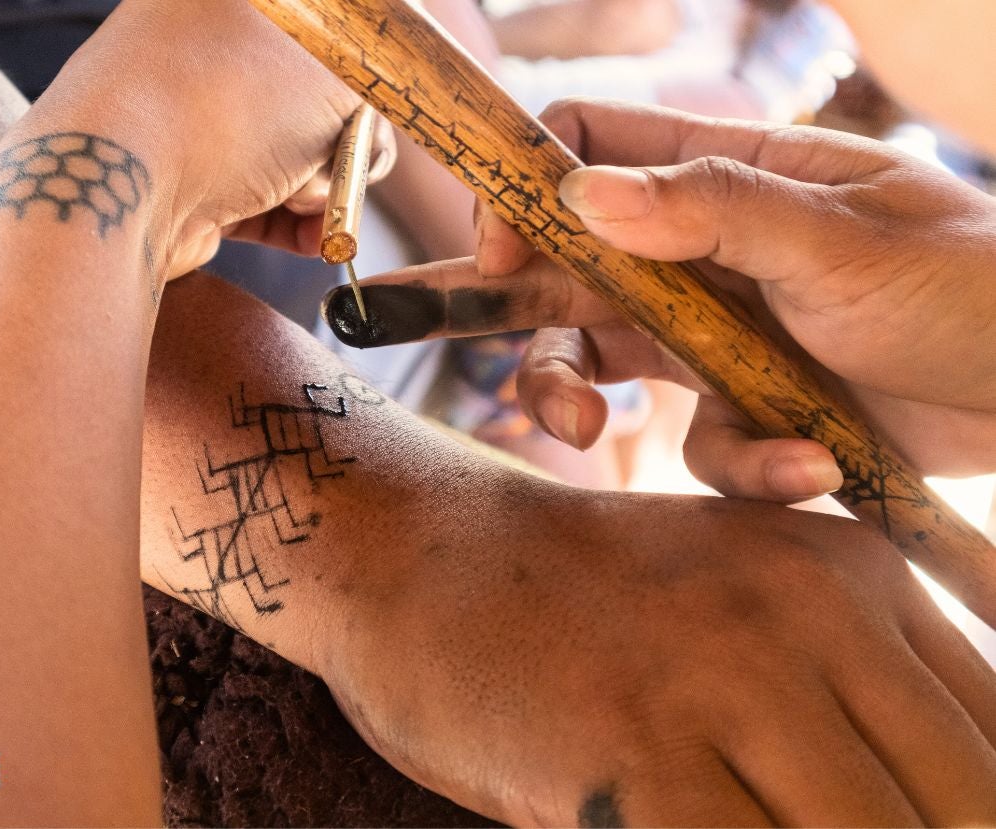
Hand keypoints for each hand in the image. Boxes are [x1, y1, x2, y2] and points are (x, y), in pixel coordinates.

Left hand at [25, 0, 394, 278]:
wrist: (120, 184)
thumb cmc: (220, 105)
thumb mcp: (333, 74)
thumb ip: (368, 85)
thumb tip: (368, 127)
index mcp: (234, 0)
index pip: (325, 30)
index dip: (357, 71)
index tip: (371, 105)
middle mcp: (207, 48)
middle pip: (315, 98)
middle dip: (344, 140)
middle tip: (344, 158)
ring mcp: (193, 118)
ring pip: (293, 155)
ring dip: (322, 189)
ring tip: (309, 202)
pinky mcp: (189, 182)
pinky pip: (262, 201)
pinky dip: (294, 225)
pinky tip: (311, 239)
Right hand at [323, 485, 995, 825]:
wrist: (422, 559)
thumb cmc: (583, 605)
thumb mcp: (737, 608)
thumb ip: (847, 695)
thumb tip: (949, 799)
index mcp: (853, 571)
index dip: (974, 815)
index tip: (925, 826)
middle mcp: (809, 614)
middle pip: (964, 808)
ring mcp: (725, 683)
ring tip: (741, 826)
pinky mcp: (644, 762)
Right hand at [328, 98, 995, 499]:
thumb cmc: (973, 283)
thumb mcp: (846, 238)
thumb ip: (714, 210)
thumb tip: (584, 194)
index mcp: (720, 181)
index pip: (585, 153)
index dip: (523, 192)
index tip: (497, 255)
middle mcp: (700, 255)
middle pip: (559, 270)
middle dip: (500, 314)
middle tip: (463, 364)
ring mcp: (717, 336)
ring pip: (596, 362)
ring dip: (577, 399)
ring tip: (585, 431)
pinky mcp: (747, 409)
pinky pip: (696, 442)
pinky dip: (740, 463)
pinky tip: (806, 464)